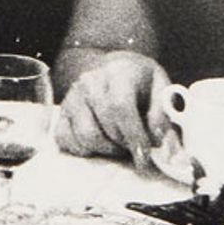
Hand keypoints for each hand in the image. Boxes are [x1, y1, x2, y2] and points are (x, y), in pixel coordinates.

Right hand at [56, 51, 171, 168]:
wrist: (114, 68)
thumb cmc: (140, 82)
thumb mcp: (161, 88)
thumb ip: (161, 114)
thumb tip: (155, 138)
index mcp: (118, 72)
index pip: (120, 107)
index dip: (134, 136)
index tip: (144, 156)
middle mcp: (90, 82)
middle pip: (104, 127)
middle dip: (123, 145)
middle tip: (134, 146)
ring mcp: (72, 97)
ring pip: (85, 137)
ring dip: (106, 149)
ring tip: (118, 143)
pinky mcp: (61, 112)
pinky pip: (64, 139)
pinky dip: (82, 149)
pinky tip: (98, 144)